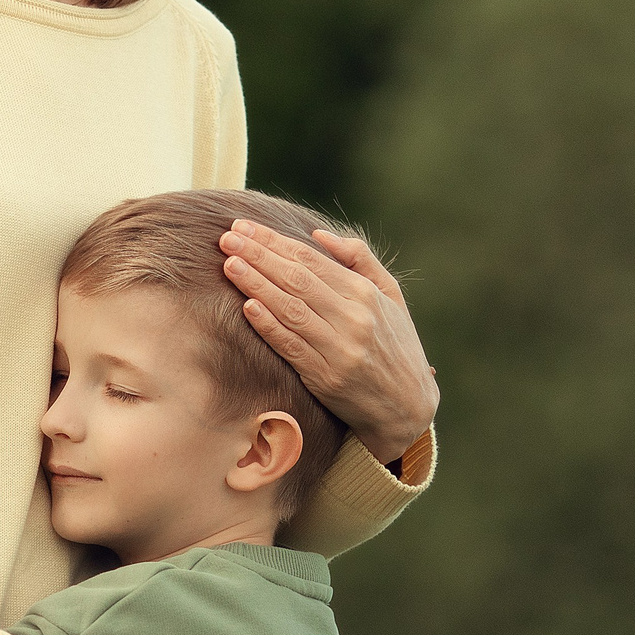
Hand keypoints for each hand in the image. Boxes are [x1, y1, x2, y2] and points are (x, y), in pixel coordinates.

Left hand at [220, 220, 439, 464]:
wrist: (408, 406)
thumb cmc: (396, 345)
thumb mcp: (392, 297)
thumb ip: (360, 260)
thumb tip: (319, 235)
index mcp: (366, 294)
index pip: (310, 260)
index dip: (274, 241)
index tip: (244, 227)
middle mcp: (354, 318)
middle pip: (296, 279)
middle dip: (258, 255)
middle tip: (226, 238)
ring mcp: (340, 349)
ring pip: (290, 310)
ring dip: (256, 285)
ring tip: (229, 265)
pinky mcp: (327, 379)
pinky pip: (292, 347)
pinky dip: (269, 326)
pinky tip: (248, 307)